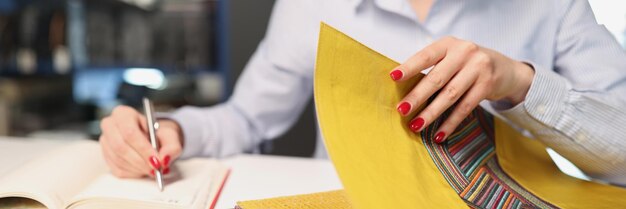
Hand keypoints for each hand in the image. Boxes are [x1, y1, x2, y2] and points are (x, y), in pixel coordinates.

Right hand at [99, 105, 182, 177]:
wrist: (151, 139)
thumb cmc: (158, 135)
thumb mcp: (170, 136)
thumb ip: (172, 147)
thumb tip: (164, 159)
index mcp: (123, 114)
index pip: (130, 132)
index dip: (143, 149)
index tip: (156, 161)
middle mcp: (110, 125)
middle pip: (121, 147)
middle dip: (141, 161)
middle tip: (156, 169)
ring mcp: (105, 141)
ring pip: (119, 160)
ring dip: (138, 169)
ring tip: (153, 170)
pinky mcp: (105, 156)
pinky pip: (117, 169)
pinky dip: (133, 173)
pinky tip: (143, 170)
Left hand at [390, 37, 533, 142]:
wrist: (505, 69)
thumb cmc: (466, 64)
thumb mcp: (450, 56)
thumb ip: (432, 67)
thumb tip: (401, 88)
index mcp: (449, 44)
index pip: (426, 56)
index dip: (409, 67)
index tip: (393, 78)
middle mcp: (464, 52)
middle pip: (437, 78)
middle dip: (417, 96)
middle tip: (401, 110)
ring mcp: (478, 68)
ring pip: (450, 95)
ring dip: (431, 113)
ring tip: (416, 125)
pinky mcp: (488, 85)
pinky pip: (465, 108)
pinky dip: (450, 123)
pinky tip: (439, 134)